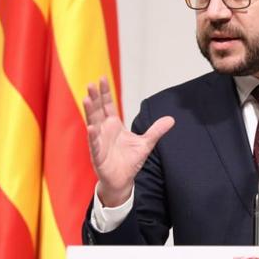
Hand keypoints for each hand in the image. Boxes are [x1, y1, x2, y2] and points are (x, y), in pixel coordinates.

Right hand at [83, 77, 174, 206]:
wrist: (123, 180)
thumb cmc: (130, 161)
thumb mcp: (146, 143)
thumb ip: (156, 130)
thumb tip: (171, 119)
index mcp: (113, 125)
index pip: (108, 105)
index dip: (105, 93)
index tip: (102, 78)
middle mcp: (104, 130)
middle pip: (98, 110)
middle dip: (95, 97)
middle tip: (91, 84)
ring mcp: (99, 142)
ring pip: (93, 123)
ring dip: (89, 112)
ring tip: (87, 99)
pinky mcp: (98, 155)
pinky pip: (94, 144)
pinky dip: (93, 136)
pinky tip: (91, 127)